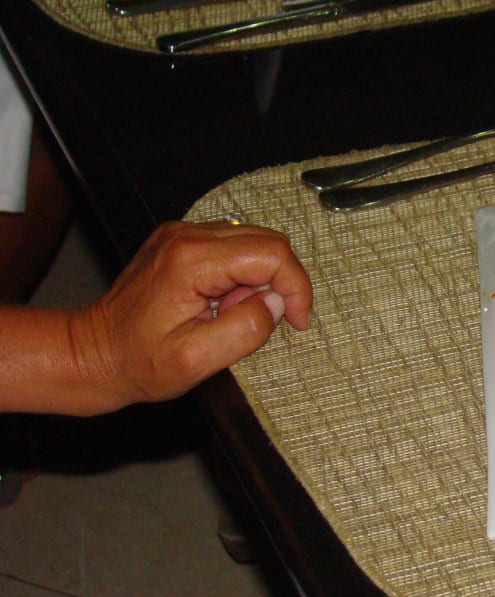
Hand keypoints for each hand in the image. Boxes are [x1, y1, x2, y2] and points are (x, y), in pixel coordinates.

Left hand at [77, 219, 311, 409]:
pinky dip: (243, 275)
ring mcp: (183, 234)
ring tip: (233, 314)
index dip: (296, 288)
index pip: (272, 254)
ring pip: (254, 242)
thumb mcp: (196, 360)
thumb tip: (276, 305)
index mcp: (192, 260)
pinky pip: (234, 247)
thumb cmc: (139, 362)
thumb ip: (244, 330)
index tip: (296, 321)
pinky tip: (221, 303)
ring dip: (260, 280)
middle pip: (268, 241)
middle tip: (259, 320)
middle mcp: (188, 236)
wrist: (95, 353)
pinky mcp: (182, 241)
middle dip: (279, 283)